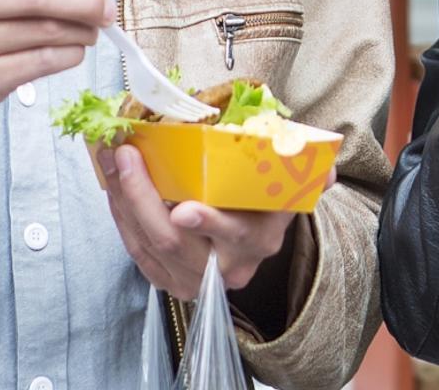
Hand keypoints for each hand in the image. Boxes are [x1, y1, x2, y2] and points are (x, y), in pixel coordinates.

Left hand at [98, 143, 329, 299]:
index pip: (232, 234)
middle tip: (125, 156)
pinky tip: (113, 187)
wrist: (251, 246)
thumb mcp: (291, 189)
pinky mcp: (168, 281)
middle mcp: (225, 268)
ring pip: (148, 246)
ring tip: (111, 160)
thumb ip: (309, 175)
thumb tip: (327, 171)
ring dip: (122, 201)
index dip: (208, 223)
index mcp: (258, 241)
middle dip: (142, 197)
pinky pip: (136, 252)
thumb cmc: (266, 206)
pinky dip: (120, 218)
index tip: (184, 208)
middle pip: (174, 241)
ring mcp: (193, 280)